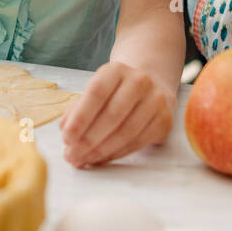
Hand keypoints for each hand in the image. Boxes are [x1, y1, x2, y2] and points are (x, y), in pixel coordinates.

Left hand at [60, 61, 174, 167]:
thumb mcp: (96, 91)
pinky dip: (117, 154)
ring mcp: (156, 100)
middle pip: (112, 115)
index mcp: (117, 70)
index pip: (96, 93)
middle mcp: (140, 81)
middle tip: (72, 156)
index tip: (66, 137)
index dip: (80, 118)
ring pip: (126, 132)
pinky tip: (102, 159)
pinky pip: (138, 142)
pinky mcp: (165, 120)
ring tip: (84, 160)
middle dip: (88, 140)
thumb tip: (66, 132)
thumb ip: (78, 109)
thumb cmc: (115, 92)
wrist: (151, 85)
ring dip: (101, 151)